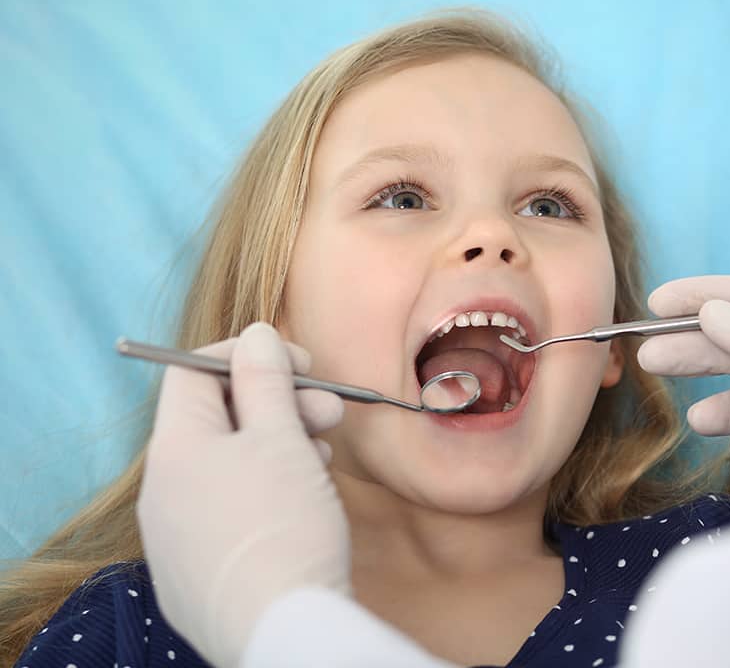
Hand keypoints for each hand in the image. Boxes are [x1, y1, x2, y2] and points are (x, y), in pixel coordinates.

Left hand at [136, 322, 350, 667]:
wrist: (282, 630)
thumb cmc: (284, 526)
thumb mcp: (282, 438)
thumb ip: (266, 380)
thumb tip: (254, 336)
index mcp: (174, 448)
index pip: (193, 371)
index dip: (248, 354)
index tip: (300, 361)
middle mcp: (161, 490)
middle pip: (216, 419)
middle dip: (277, 403)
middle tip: (330, 409)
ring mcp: (174, 537)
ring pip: (225, 465)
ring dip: (278, 445)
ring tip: (323, 455)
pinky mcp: (195, 573)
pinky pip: (226, 508)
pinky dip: (264, 489)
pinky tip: (302, 499)